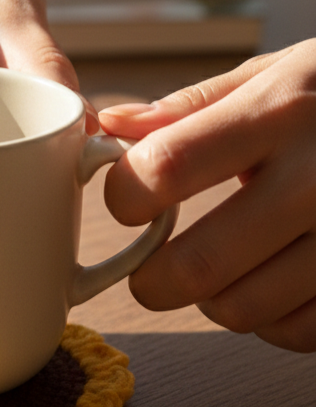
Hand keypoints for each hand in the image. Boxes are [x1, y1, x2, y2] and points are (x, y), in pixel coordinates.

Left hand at [99, 40, 315, 351]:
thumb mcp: (280, 74)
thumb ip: (191, 107)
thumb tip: (111, 127)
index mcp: (280, 113)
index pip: (165, 168)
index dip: (126, 197)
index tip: (128, 204)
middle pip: (196, 266)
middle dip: (152, 278)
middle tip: (152, 267)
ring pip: (241, 310)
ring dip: (213, 298)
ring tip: (225, 266)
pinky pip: (295, 332)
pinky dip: (270, 318)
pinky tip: (276, 282)